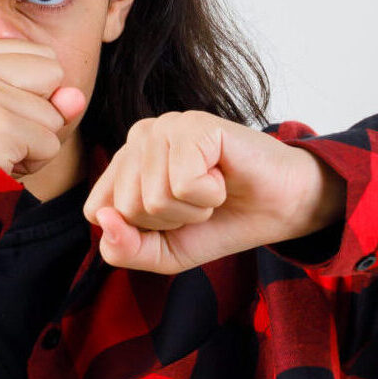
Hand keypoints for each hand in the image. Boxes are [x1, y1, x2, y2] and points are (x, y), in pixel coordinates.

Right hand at [0, 38, 88, 177]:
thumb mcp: (14, 111)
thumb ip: (51, 97)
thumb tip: (76, 97)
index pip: (46, 56)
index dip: (35, 91)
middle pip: (54, 74)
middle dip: (41, 111)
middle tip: (1, 131)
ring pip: (54, 114)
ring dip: (37, 141)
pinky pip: (50, 144)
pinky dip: (34, 160)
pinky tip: (2, 160)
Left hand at [82, 110, 344, 272]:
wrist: (281, 208)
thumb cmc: (222, 222)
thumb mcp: (164, 253)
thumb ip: (124, 249)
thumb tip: (104, 219)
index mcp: (125, 162)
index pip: (96, 210)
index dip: (138, 231)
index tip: (172, 219)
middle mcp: (140, 137)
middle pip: (125, 207)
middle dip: (169, 221)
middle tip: (199, 204)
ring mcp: (167, 126)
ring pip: (152, 197)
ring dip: (192, 209)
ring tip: (212, 190)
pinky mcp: (195, 125)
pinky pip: (183, 184)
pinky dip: (209, 195)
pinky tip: (223, 178)